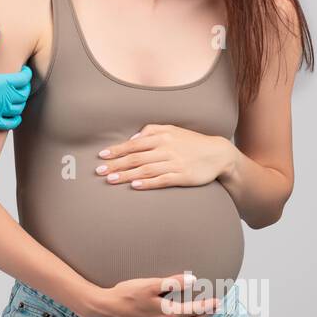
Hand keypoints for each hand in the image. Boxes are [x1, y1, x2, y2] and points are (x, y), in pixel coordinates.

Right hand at [0, 26, 30, 128]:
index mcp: (1, 82)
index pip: (24, 78)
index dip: (26, 73)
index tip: (23, 69)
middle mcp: (3, 98)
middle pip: (23, 94)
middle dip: (25, 87)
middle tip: (21, 81)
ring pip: (19, 108)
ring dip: (21, 102)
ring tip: (17, 95)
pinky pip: (10, 123)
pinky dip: (15, 118)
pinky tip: (13, 113)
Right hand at [87, 273, 220, 316]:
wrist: (105, 310)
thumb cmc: (126, 295)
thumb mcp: (150, 284)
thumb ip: (172, 282)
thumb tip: (192, 279)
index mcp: (168, 314)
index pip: (194, 310)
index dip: (207, 305)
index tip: (217, 301)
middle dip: (204, 314)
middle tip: (214, 309)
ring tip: (201, 316)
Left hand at [95, 124, 234, 188]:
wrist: (218, 153)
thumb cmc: (191, 142)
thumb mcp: (172, 129)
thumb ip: (152, 130)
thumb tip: (133, 137)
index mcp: (162, 136)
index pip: (134, 144)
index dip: (117, 150)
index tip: (101, 156)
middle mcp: (166, 149)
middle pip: (136, 157)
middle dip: (116, 164)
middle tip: (99, 171)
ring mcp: (175, 163)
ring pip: (146, 169)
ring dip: (127, 175)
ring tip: (111, 180)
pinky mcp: (183, 176)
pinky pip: (162, 180)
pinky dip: (148, 183)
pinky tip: (135, 186)